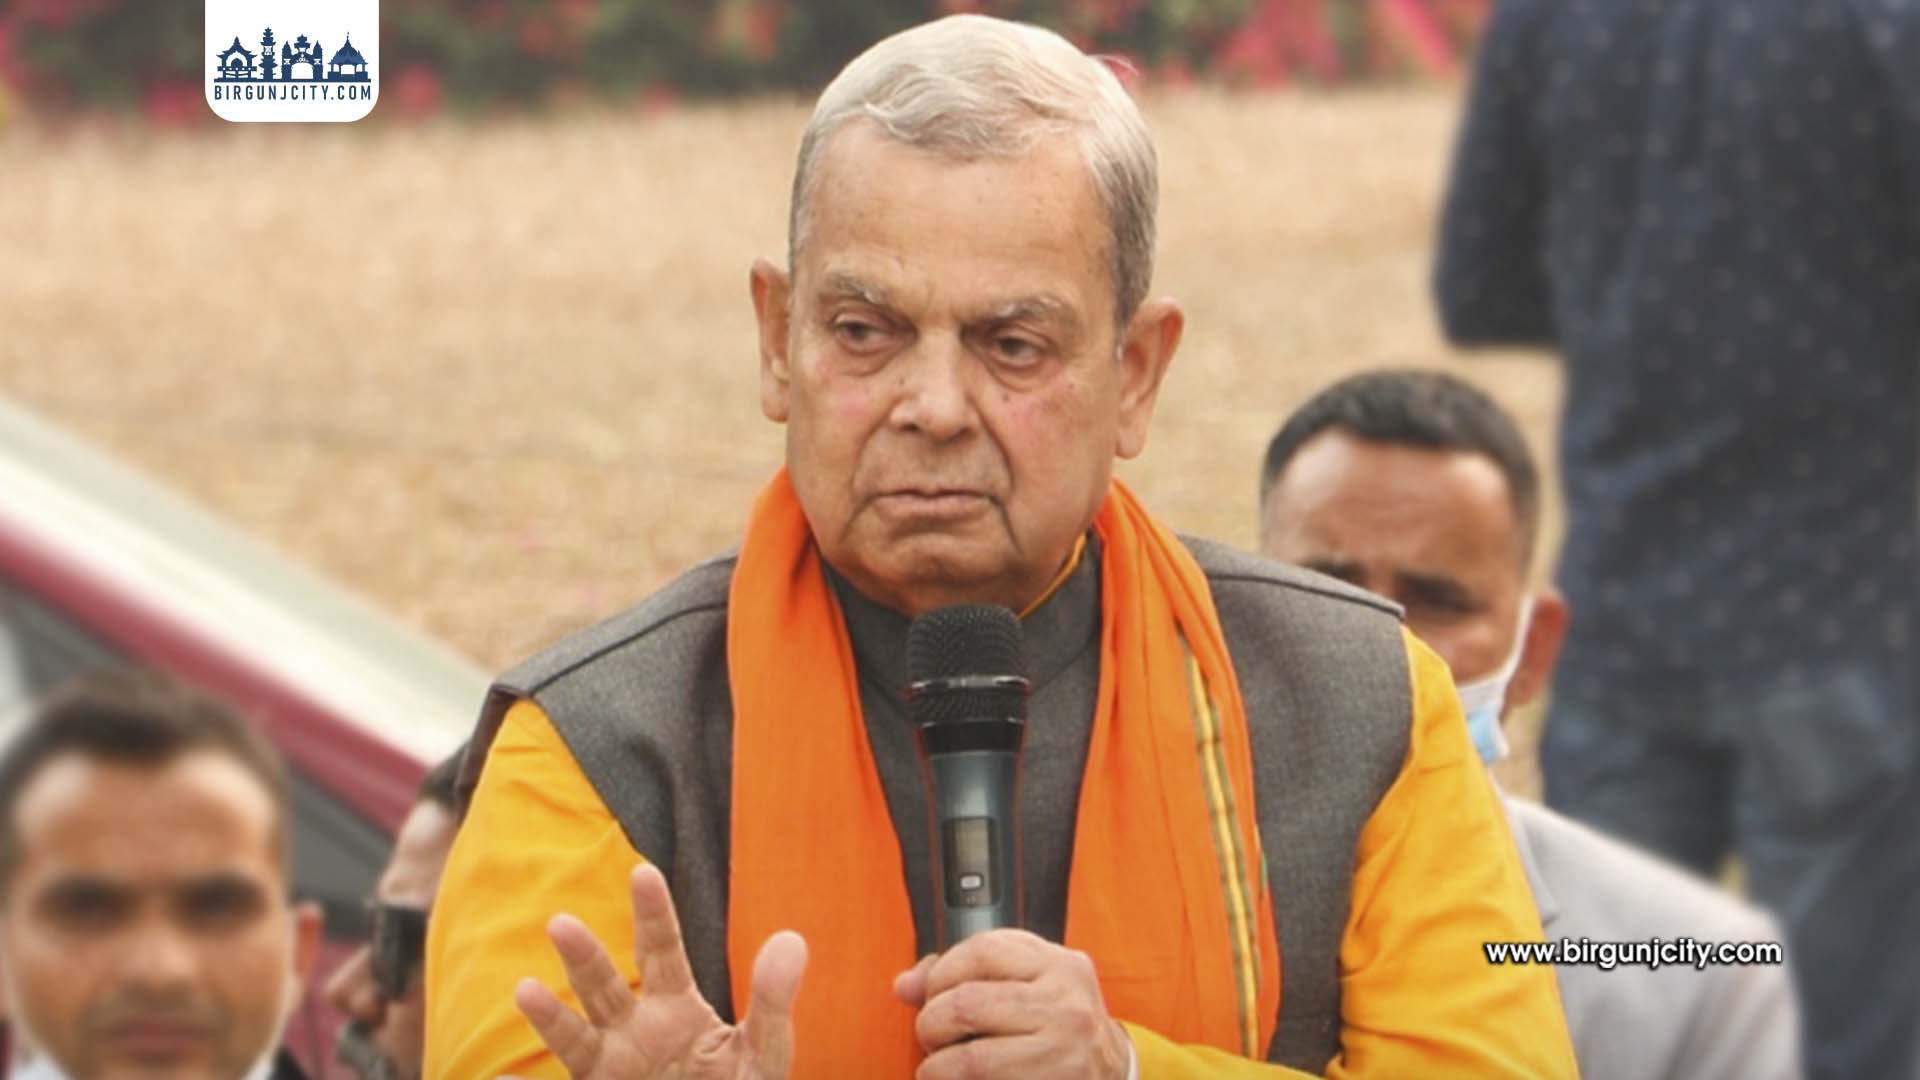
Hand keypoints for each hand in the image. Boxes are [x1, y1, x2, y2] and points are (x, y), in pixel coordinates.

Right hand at [515, 863, 807, 1079]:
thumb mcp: (762, 1052)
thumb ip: (773, 1001)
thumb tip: (792, 939)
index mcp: (676, 1008)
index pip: (662, 951)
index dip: (653, 913)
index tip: (642, 872)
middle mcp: (635, 1032)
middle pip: (605, 987)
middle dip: (584, 957)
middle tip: (560, 922)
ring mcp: (613, 1067)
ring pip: (576, 1037)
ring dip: (551, 1016)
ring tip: (524, 988)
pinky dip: (528, 1072)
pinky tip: (501, 1066)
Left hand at [892, 929, 1130, 1079]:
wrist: (1110, 1069)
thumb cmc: (1055, 1021)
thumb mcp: (1025, 982)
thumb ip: (966, 973)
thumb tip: (905, 986)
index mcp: (1058, 964)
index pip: (981, 951)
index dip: (941, 973)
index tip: (933, 994)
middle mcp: (1066, 1003)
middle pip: (967, 1004)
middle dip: (931, 1024)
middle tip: (932, 1036)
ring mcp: (1064, 1051)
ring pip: (971, 1058)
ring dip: (937, 1067)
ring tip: (938, 1067)